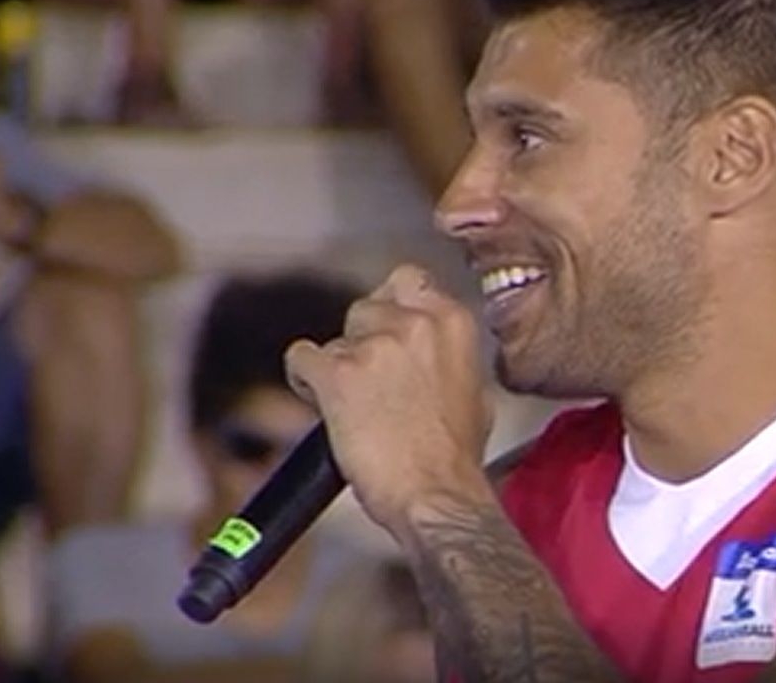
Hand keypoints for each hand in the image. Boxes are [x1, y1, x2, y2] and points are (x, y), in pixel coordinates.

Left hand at [285, 265, 493, 534]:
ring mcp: (374, 347)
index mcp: (451, 322)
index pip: (407, 280)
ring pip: (334, 337)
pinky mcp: (337, 375)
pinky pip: (300, 358)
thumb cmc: (456, 458)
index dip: (391, 308)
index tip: (386, 332)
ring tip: (351, 403)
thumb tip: (431, 352)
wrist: (437, 496)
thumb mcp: (474, 390)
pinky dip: (304, 380)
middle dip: (362, 340)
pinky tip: (321, 402)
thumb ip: (448, 355)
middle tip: (369, 380)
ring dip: (337, 366)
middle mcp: (414, 324)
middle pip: (365, 308)